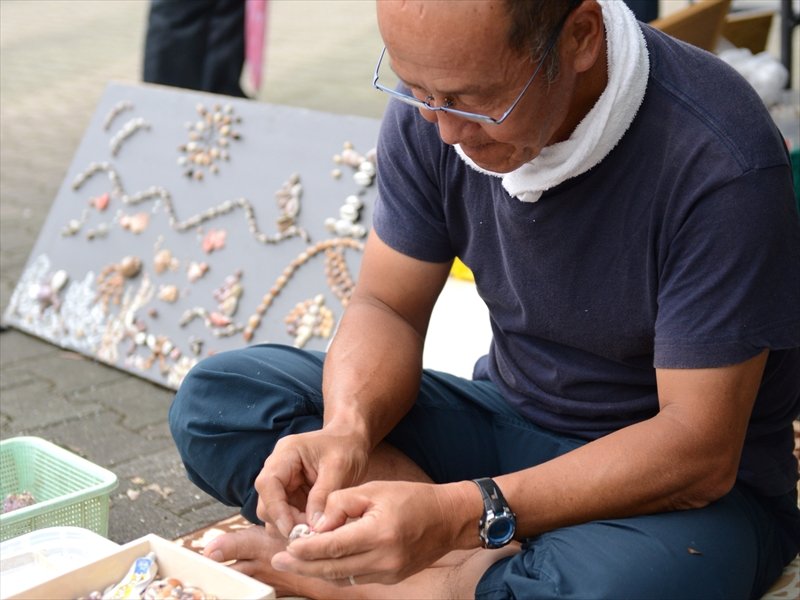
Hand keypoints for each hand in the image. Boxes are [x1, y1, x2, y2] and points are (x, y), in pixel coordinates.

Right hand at [254, 425, 370, 536]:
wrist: (352, 440)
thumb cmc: (347, 446)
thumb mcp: (339, 467)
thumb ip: (323, 495)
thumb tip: (313, 526)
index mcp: (286, 453)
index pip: (267, 484)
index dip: (276, 509)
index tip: (292, 530)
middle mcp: (278, 468)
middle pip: (266, 503)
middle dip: (285, 521)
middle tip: (309, 534)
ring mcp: (283, 483)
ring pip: (274, 513)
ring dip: (291, 526)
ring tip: (315, 531)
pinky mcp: (291, 495)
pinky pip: (287, 516)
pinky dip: (298, 525)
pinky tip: (315, 528)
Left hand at [271, 480, 460, 584]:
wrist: (448, 519)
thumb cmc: (411, 498)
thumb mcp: (374, 488)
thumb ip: (342, 502)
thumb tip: (318, 524)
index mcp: (378, 533)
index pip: (333, 546)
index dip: (306, 548)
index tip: (287, 546)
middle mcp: (383, 559)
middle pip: (333, 568)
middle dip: (303, 565)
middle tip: (279, 559)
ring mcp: (388, 573)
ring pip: (342, 577)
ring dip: (317, 570)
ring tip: (294, 561)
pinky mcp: (391, 578)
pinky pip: (356, 578)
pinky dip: (337, 571)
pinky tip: (322, 562)